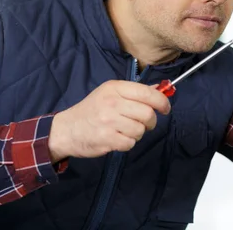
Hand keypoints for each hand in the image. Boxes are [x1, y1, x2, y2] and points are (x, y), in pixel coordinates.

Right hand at [48, 80, 169, 161]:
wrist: (67, 129)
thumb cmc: (92, 110)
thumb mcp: (110, 94)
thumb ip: (136, 92)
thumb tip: (160, 89)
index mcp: (115, 88)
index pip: (147, 93)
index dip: (162, 101)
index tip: (165, 108)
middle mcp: (112, 102)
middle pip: (147, 113)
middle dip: (150, 121)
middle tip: (143, 123)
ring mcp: (109, 121)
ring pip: (140, 130)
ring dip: (138, 133)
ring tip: (125, 131)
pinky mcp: (107, 138)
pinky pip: (130, 143)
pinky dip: (128, 143)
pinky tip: (117, 138)